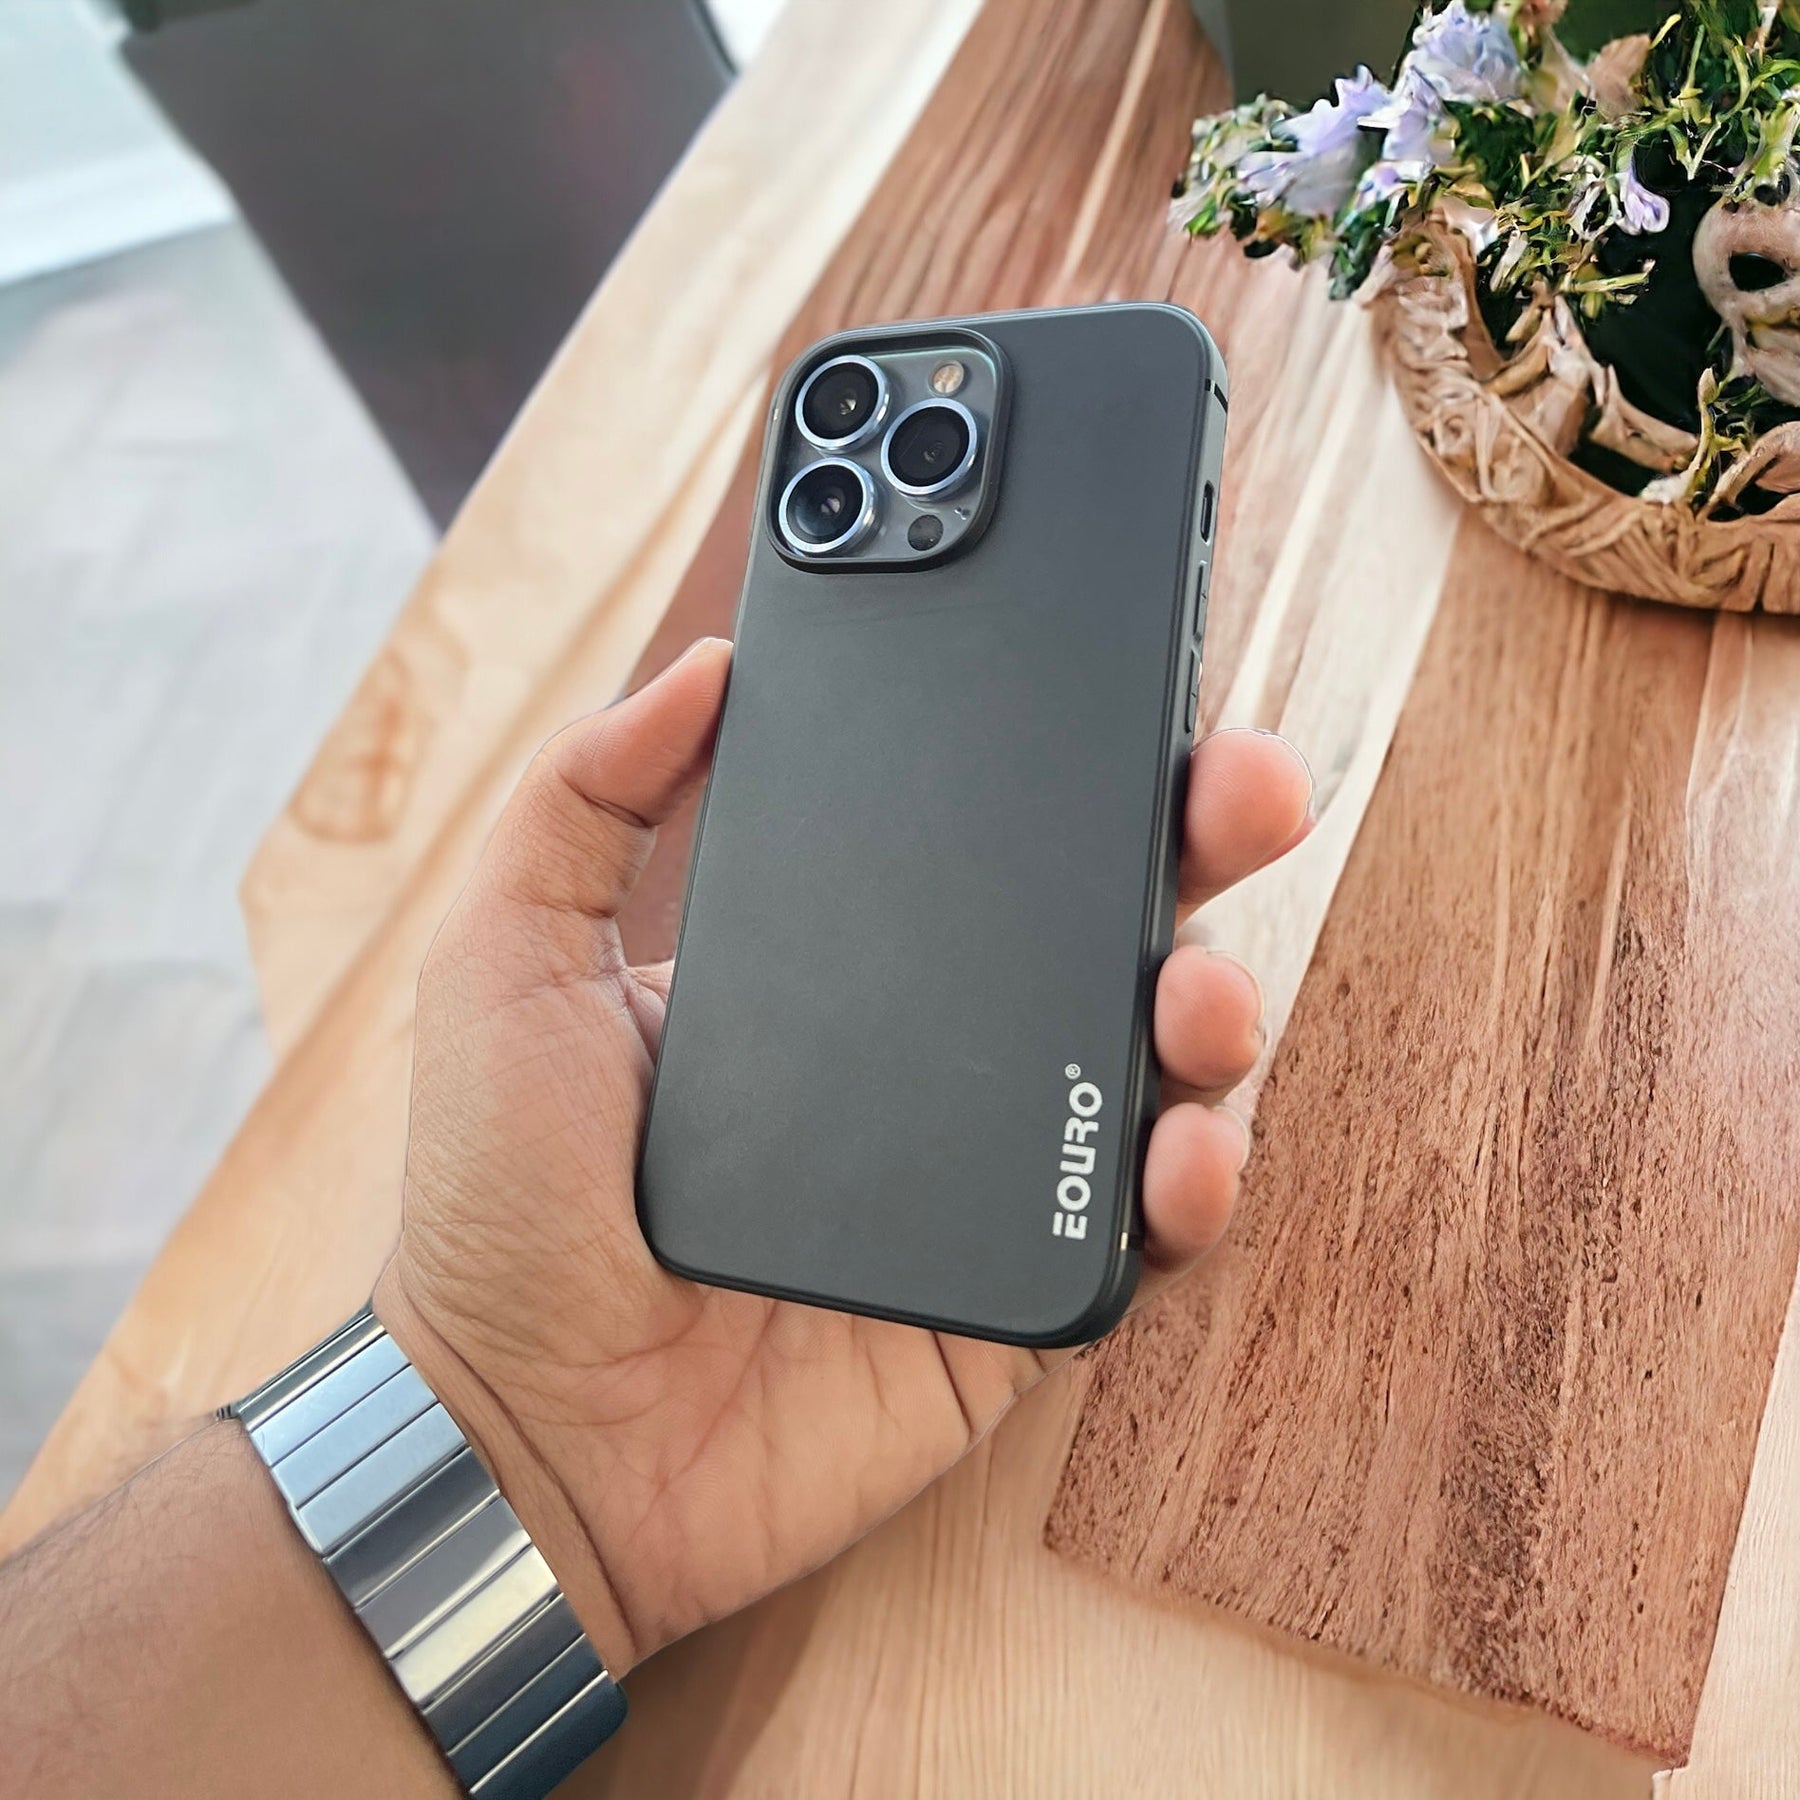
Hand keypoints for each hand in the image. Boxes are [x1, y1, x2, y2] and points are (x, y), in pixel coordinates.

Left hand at [375, 637, 1313, 1672]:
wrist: (530, 1430)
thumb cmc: (503, 1196)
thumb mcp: (509, 956)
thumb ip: (580, 797)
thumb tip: (708, 663)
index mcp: (837, 963)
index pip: (977, 840)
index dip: (1068, 761)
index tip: (1128, 687)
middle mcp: (930, 1054)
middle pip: (1097, 928)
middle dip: (1193, 842)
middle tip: (1238, 788)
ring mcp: (983, 1175)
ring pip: (1148, 1067)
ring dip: (1213, 1008)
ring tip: (1199, 991)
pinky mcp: (1016, 1297)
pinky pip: (1140, 1234)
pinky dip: (1192, 1186)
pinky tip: (1183, 1150)